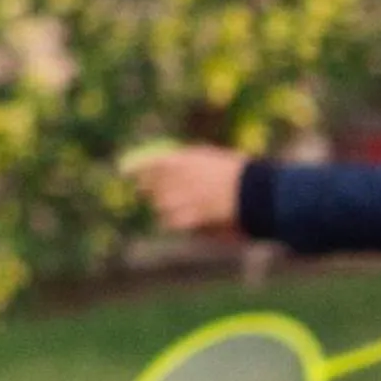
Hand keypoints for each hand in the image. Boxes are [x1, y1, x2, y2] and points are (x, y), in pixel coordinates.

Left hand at [125, 145, 249, 233]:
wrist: (256, 192)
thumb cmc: (238, 174)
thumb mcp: (211, 158)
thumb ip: (187, 161)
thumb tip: (167, 163)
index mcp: (185, 159)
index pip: (150, 163)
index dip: (135, 169)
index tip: (124, 172)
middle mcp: (180, 177)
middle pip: (152, 187)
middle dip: (148, 191)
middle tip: (146, 193)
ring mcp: (186, 198)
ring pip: (160, 206)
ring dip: (165, 207)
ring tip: (178, 206)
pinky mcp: (192, 216)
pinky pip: (172, 221)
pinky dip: (175, 221)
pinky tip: (183, 219)